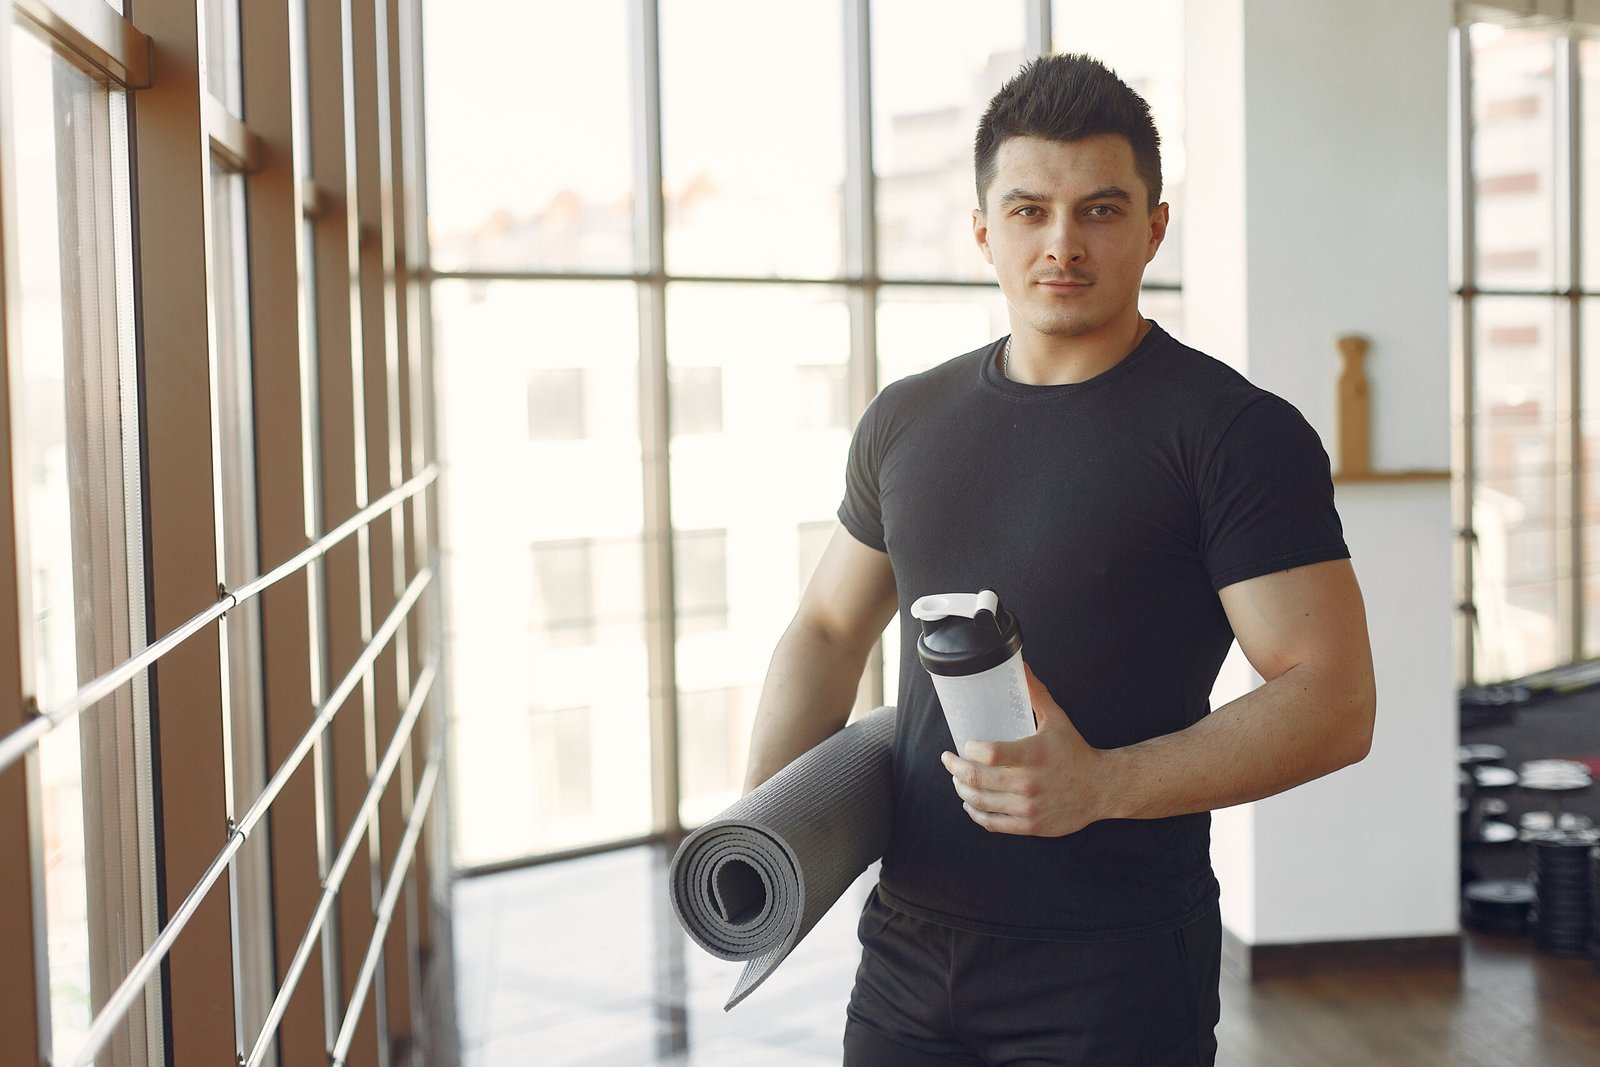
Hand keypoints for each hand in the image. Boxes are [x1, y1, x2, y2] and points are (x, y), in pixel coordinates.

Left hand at [939, 662, 1112, 836]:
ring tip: (957, 779)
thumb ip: (1035, 694)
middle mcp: (1029, 783)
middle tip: (948, 760)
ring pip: (980, 802)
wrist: (1101, 788)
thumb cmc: (1076, 751)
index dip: (969, 750)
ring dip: (961, 790)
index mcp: (1034, 754)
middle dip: (954, 769)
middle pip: (977, 779)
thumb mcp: (1057, 719)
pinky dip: (975, 814)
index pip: (990, 754)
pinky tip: (970, 804)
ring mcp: (1028, 807)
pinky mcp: (1030, 826)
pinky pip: (992, 823)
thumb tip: (1020, 665)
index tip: (963, 744)